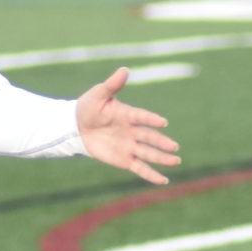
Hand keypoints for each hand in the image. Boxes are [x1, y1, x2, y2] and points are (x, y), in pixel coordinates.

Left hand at [75, 67, 180, 184]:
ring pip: (148, 154)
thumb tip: (124, 70)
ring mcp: (129, 146)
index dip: (151, 119)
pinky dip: (151, 175)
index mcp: (128, 114)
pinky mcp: (124, 159)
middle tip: (174, 147)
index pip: (141, 117)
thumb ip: (112, 85)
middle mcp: (132, 131)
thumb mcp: (98, 94)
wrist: (76, 127)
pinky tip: (163, 180)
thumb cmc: (88, 107)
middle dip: (161, 143)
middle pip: (149, 138)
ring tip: (176, 161)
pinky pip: (140, 168)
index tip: (163, 122)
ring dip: (162, 158)